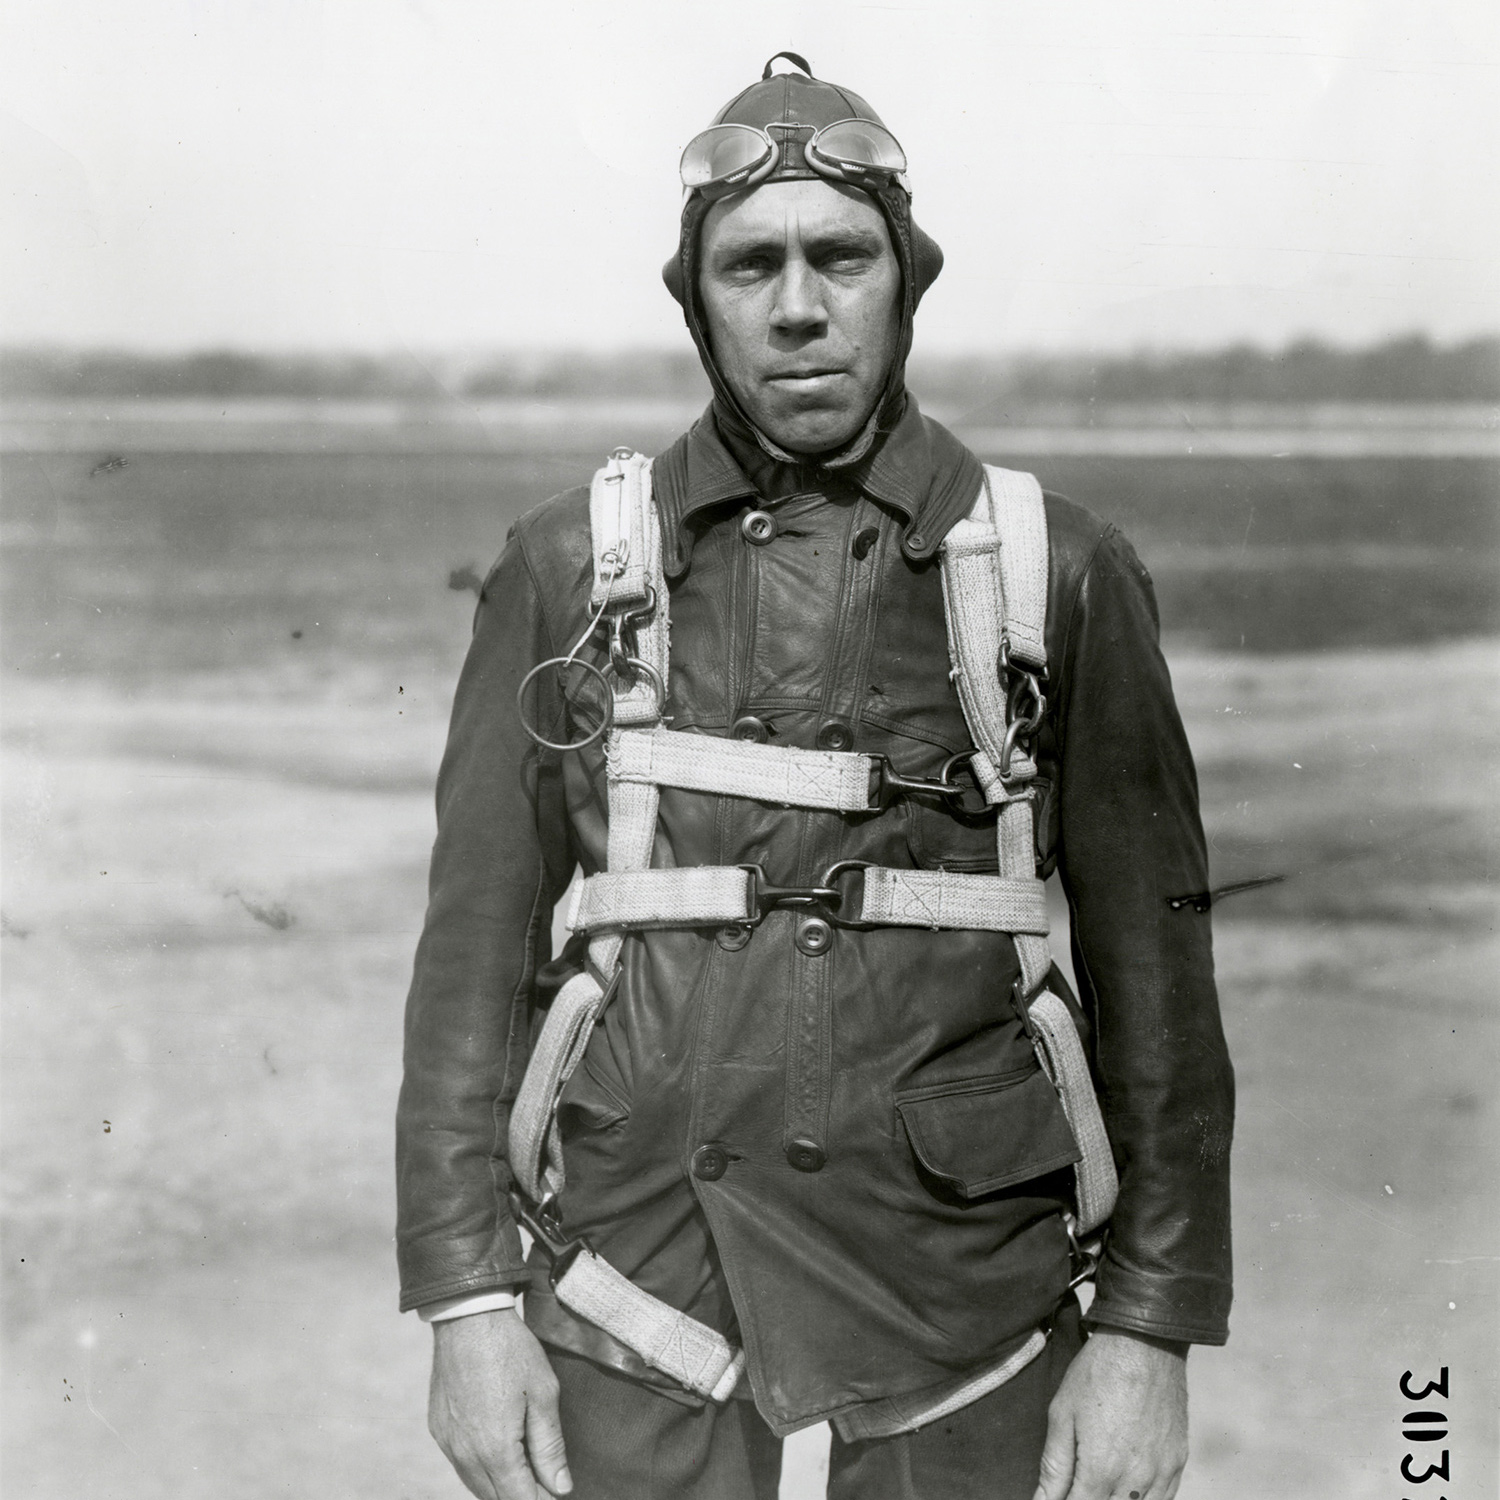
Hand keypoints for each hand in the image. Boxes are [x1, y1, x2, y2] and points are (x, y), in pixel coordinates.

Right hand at [429, 1308, 572, 1498]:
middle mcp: (465, 1454)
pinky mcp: (439, 1430)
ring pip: (476, 1486)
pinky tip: (500, 1450)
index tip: (558, 1492)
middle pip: (496, 1499)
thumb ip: (550, 1446)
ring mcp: (448, 1444)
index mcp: (495, 1449)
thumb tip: (561, 1488)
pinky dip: (482, 1469)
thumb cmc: (511, 1351)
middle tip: (546, 1480)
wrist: (468, 1318)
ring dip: (501, 1486)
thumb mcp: (543, 1394)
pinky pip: (461, 1465)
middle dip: (522, 1495)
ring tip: (527, 1467)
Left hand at [1033, 1329, 1188, 1499]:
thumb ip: (1054, 1465)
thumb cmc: (1098, 1372)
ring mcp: (1161, 1473)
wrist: (1145, 1341)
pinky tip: (1127, 1488)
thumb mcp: (1063, 1412)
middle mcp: (1135, 1480)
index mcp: (1101, 1470)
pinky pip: (1163, 1499)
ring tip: (1099, 1484)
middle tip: (1077, 1484)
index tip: (1056, 1495)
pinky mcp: (1178, 1461)